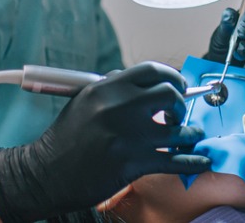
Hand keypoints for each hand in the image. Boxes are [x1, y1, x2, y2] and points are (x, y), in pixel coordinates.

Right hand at [0, 62, 210, 221]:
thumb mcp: (84, 101)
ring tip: (191, 136)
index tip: (179, 85)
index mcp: (107, 88)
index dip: (173, 76)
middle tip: (179, 112)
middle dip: (181, 102)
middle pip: (170, 94)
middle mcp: (119, 108)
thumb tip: (146, 82)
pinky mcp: (132, 164)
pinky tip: (201, 159)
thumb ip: (114, 88)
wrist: (43, 174)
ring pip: (177, 130)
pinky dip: (192, 160)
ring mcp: (127, 136)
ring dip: (189, 134)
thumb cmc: (65, 138)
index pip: (153, 70)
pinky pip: (173, 160)